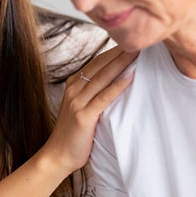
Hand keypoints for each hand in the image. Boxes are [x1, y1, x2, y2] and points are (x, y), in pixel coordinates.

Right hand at [44, 47, 136, 174]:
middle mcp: (74, 90)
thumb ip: (92, 94)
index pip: (96, 63)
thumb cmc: (72, 134)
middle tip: (138, 41)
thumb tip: (113, 83)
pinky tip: (130, 76)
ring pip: (103, 77)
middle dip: (119, 52)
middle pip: (100, 66)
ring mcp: (77, 102)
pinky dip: (118, 85)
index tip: (129, 42)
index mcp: (73, 85)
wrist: (57, 155)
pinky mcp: (84, 116)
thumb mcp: (80, 108)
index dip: (113, 52)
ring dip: (121, 63)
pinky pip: (104, 97)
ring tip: (137, 53)